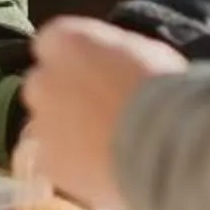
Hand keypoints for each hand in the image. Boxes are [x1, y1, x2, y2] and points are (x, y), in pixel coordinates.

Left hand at [19, 18, 186, 209]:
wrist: (167, 144)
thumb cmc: (163, 89)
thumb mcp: (142, 50)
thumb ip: (111, 54)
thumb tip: (110, 62)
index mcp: (65, 40)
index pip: (53, 43)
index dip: (75, 60)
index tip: (94, 72)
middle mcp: (43, 79)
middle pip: (45, 85)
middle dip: (65, 97)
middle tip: (100, 112)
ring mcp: (42, 124)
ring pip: (48, 127)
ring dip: (69, 133)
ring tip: (107, 147)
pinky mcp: (49, 163)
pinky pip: (56, 162)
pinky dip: (74, 166)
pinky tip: (103, 169)